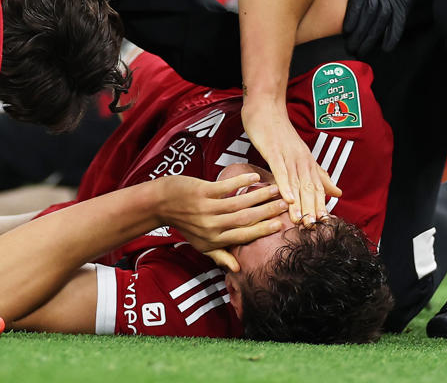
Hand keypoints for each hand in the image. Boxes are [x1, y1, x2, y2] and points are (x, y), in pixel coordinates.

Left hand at [157, 173, 288, 259]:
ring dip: (260, 195)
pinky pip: (226, 187)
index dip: (264, 229)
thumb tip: (238, 269)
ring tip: (275, 190)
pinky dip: (242, 182)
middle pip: (246, 219)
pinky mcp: (202, 192)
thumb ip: (220, 255)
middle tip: (286, 204)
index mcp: (214, 239)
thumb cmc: (183, 224)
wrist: (160, 203)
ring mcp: (207, 209)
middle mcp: (212, 226)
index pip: (244, 235)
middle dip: (268, 211)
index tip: (282, 223)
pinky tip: (254, 177)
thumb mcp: (200, 244)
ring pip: (240, 203)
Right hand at [241, 101, 340, 225]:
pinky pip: (280, 171)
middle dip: (311, 209)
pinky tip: (287, 199)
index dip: (321, 206)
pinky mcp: (274, 151)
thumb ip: (318, 174)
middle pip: (309, 188)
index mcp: (308, 162)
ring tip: (300, 221)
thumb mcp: (299, 155)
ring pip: (296, 183)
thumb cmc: (278, 133)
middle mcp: (302, 160)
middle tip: (312, 228)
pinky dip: (284, 185)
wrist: (265, 108)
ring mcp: (288, 155)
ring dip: (299, 203)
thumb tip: (337, 192)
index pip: (318, 188)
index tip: (323, 224)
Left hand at [343, 0, 428, 55]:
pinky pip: (398, 23)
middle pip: (368, 17)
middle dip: (359, 35)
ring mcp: (391, 1)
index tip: (346, 32)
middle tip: (350, 49)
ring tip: (362, 52)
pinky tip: (386, 48)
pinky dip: (393, 36)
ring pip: (381, 22)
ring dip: (371, 40)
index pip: (357, 4)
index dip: (352, 19)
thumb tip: (326, 6)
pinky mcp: (402, 7)